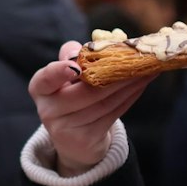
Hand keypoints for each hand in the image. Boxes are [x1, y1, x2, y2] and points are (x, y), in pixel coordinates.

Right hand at [27, 41, 151, 175]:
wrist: (73, 138)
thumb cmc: (71, 96)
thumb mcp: (65, 76)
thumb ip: (73, 56)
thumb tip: (92, 45)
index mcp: (40, 88)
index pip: (45, 79)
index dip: (58, 72)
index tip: (76, 66)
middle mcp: (48, 110)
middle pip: (85, 92)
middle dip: (114, 74)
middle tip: (135, 59)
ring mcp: (66, 128)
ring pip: (103, 103)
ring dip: (129, 84)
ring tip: (146, 69)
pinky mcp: (86, 139)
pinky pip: (113, 114)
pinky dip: (130, 97)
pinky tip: (141, 83)